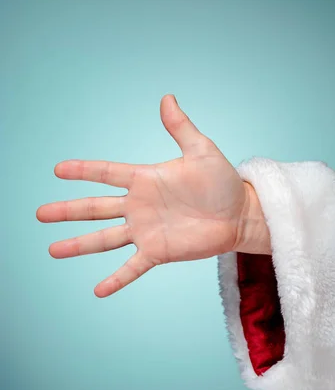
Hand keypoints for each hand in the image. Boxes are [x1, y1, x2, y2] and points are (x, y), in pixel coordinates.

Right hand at [36, 95, 270, 296]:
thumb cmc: (222, 181)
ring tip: (53, 250)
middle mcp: (139, 206)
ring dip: (79, 244)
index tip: (58, 170)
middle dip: (67, 210)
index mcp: (145, 179)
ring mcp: (146, 230)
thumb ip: (181, 128)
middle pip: (95, 208)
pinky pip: (132, 267)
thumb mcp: (201, 150)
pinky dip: (116, 279)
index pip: (107, 173)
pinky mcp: (159, 251)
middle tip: (40, 213)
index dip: (83, 171)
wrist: (239, 214)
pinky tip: (98, 291)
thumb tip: (167, 98)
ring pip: (105, 238)